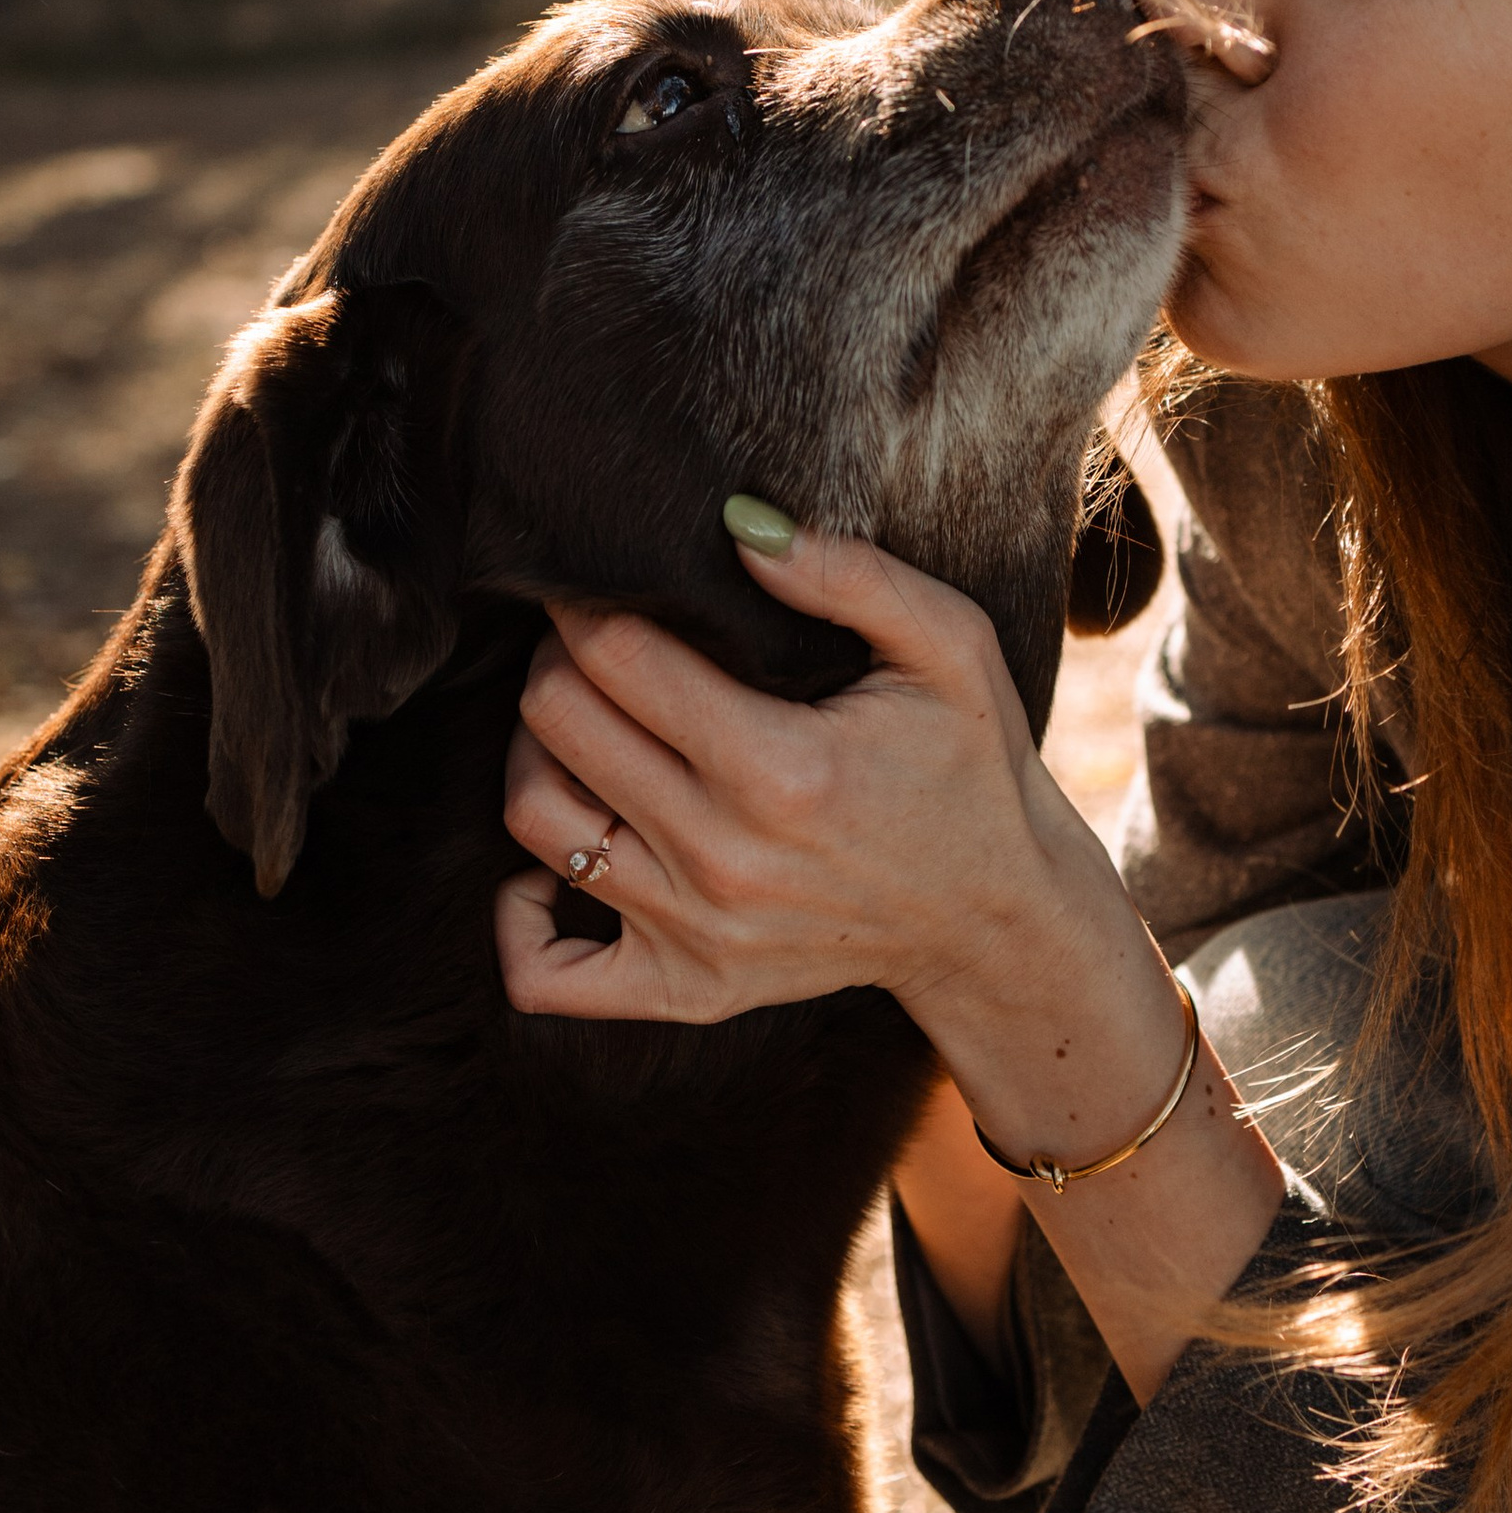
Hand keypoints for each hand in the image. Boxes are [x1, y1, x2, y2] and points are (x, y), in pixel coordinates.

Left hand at [494, 515, 1131, 1060]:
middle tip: (596, 639)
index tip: (603, 582)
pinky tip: (551, 861)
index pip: (616, 654)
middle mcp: (724, 857)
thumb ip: (847, 575)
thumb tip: (736, 524)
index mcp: (782, 767)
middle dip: (559, 658)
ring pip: (535, 819)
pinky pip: (545, 973)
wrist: (994, 919)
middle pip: (558, 722)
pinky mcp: (685, 988)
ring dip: (536, 752)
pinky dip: (517, 917)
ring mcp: (697, 932)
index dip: (588, 600)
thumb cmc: (969, 767)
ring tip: (583, 720)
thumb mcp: (948, 648)